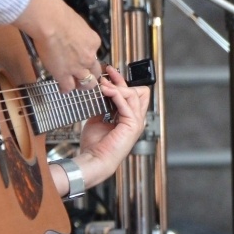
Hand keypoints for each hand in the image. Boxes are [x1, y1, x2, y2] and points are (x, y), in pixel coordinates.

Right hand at [15, 0, 102, 89]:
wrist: (49, 22)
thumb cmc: (59, 15)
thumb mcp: (77, 24)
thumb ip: (78, 34)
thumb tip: (71, 35)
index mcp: (94, 42)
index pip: (94, 54)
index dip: (87, 57)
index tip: (81, 59)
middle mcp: (89, 57)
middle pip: (95, 72)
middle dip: (90, 75)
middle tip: (83, 75)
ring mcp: (78, 67)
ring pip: (87, 84)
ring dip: (81, 85)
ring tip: (75, 84)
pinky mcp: (64, 75)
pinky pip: (68, 87)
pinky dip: (65, 89)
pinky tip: (62, 88)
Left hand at [72, 67, 151, 186]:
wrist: (94, 159)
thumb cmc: (95, 145)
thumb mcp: (97, 119)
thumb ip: (102, 106)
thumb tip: (99, 93)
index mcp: (129, 119)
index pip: (133, 94)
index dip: (122, 82)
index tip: (108, 74)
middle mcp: (136, 119)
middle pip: (140, 91)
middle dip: (123, 81)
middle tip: (107, 75)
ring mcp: (136, 122)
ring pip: (134, 94)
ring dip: (118, 86)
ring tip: (103, 84)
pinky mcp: (132, 125)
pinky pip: (127, 103)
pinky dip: (116, 95)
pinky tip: (106, 91)